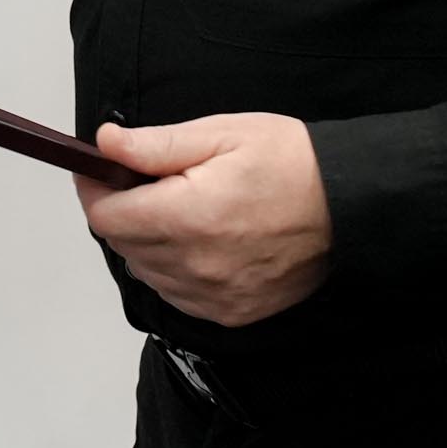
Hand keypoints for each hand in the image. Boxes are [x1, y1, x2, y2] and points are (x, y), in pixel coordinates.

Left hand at [75, 114, 331, 327]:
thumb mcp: (221, 134)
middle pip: (123, 245)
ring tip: (175, 210)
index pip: (106, 217)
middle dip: (121, 212)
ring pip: (147, 273)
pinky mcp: (233, 313)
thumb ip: (154, 146)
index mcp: (187, 217)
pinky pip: (178, 296)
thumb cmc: (292, 163)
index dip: (94, 190)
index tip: (97, 171)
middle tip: (142, 183)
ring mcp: (215, 295)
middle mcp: (196, 265)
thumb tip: (105, 145)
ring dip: (145, 242)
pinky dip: (173, 270)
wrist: (352, 205)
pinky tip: (196, 242)